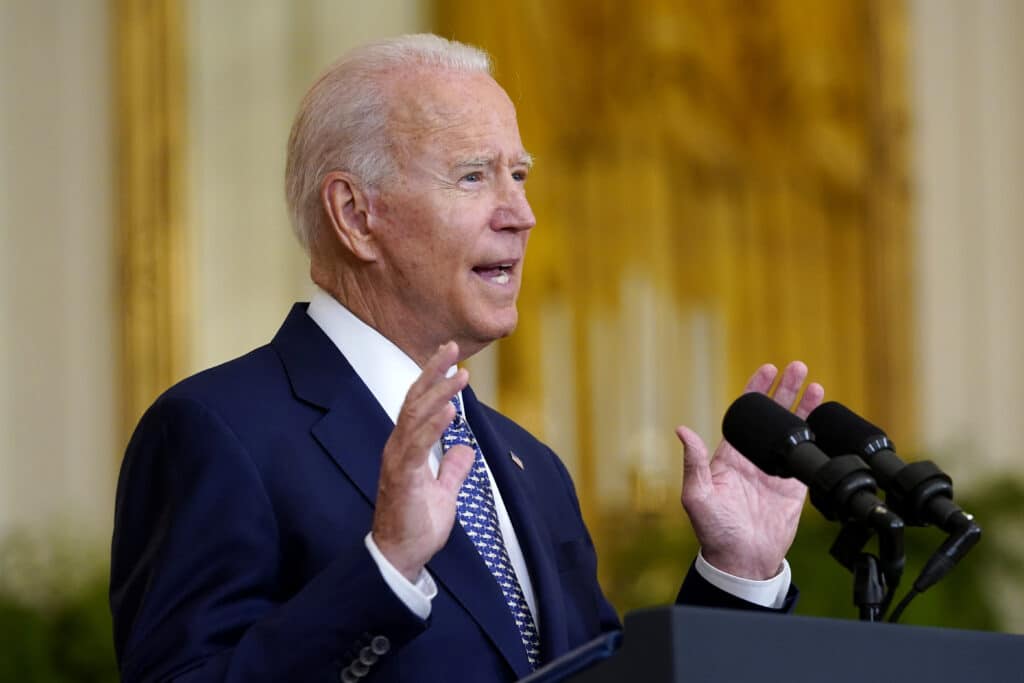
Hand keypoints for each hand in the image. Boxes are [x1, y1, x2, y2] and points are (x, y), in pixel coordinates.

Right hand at [372, 342, 475, 581]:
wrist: (401, 558)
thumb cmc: (416, 525)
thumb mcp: (444, 493)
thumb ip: (452, 469)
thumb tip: (465, 449)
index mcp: (407, 447)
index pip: (419, 404)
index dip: (433, 378)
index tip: (451, 356)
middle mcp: (398, 447)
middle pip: (414, 400)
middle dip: (433, 371)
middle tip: (452, 347)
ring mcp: (397, 461)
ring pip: (416, 418)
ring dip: (438, 394)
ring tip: (460, 375)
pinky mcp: (402, 479)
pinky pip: (416, 447)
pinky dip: (432, 427)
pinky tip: (449, 411)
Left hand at [677, 361, 823, 579]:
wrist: (742, 561)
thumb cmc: (714, 531)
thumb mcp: (697, 495)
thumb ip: (694, 463)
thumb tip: (682, 430)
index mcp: (730, 455)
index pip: (744, 414)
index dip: (755, 391)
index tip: (767, 370)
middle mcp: (754, 458)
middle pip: (773, 415)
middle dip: (786, 391)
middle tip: (798, 368)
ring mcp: (775, 471)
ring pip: (793, 431)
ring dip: (804, 408)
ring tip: (816, 385)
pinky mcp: (794, 487)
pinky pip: (808, 456)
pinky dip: (818, 439)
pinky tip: (826, 422)